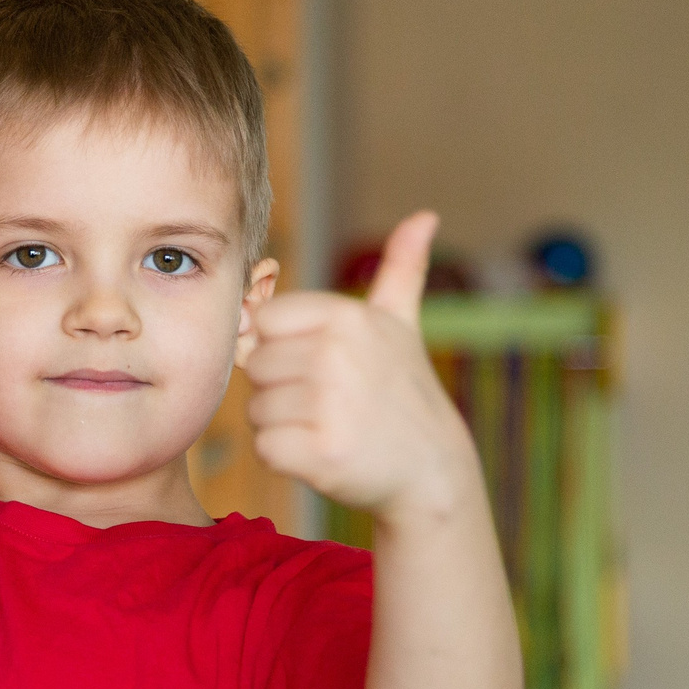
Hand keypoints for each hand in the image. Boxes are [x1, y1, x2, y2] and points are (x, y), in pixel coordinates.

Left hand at [243, 211, 478, 518]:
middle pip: (255, 365)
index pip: (265, 321)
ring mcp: (331, 405)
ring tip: (329, 426)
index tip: (322, 365)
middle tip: (328, 403)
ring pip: (256, 409)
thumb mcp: (402, 324)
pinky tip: (322, 454)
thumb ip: (401, 268)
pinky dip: (286, 458)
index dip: (284, 347)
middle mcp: (337, 355)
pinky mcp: (322, 453)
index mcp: (346, 317)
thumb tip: (426, 217)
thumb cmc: (403, 393)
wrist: (432, 471)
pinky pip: (265, 448)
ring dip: (283, 424)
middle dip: (281, 388)